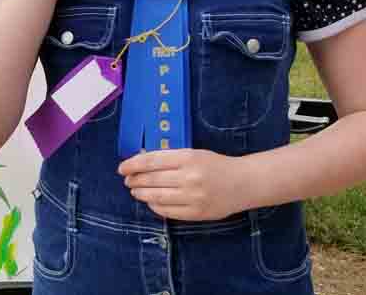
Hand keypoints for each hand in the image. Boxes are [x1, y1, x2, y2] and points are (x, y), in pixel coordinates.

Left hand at [118, 149, 249, 220]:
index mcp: (188, 157)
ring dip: (141, 194)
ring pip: (156, 196)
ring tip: (135, 191)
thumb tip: (142, 162)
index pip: (152, 161)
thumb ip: (171, 158)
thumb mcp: (195, 153)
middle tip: (127, 180)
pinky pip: (167, 211)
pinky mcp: (196, 213)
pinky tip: (150, 201)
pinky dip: (155, 206)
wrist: (243, 183)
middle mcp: (189, 177)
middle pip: (151, 179)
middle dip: (134, 180)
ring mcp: (192, 197)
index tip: (122, 167)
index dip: (133, 164)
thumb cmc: (217, 165)